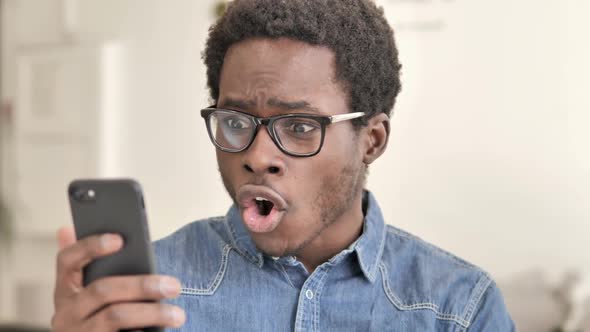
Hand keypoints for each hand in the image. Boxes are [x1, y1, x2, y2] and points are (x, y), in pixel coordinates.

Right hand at [51, 225, 185, 330]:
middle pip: (102, 290)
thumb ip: (94, 267)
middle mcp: (65, 312)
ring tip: (178, 314)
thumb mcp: (91, 295)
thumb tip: (84, 231)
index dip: (90, 246)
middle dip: (142, 285)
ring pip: (115, 316)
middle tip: (174, 286)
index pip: (68, 259)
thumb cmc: (98, 320)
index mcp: (66, 290)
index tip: (119, 239)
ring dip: (152, 314)